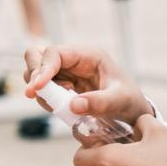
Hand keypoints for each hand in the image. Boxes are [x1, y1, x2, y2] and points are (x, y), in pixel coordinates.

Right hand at [23, 44, 152, 124]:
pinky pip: (45, 89)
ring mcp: (67, 73)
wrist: (133, 113)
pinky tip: (59, 108)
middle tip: (35, 95)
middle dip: (34, 74)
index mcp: (89, 55)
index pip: (55, 53)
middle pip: (37, 56)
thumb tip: (74, 105)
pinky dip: (46, 98)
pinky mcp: (64, 86)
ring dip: (39, 89)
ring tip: (55, 105)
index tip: (38, 88)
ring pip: (37, 72)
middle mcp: (75, 60)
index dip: (42, 68)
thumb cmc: (130, 102)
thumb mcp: (120, 101)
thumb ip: (100, 103)